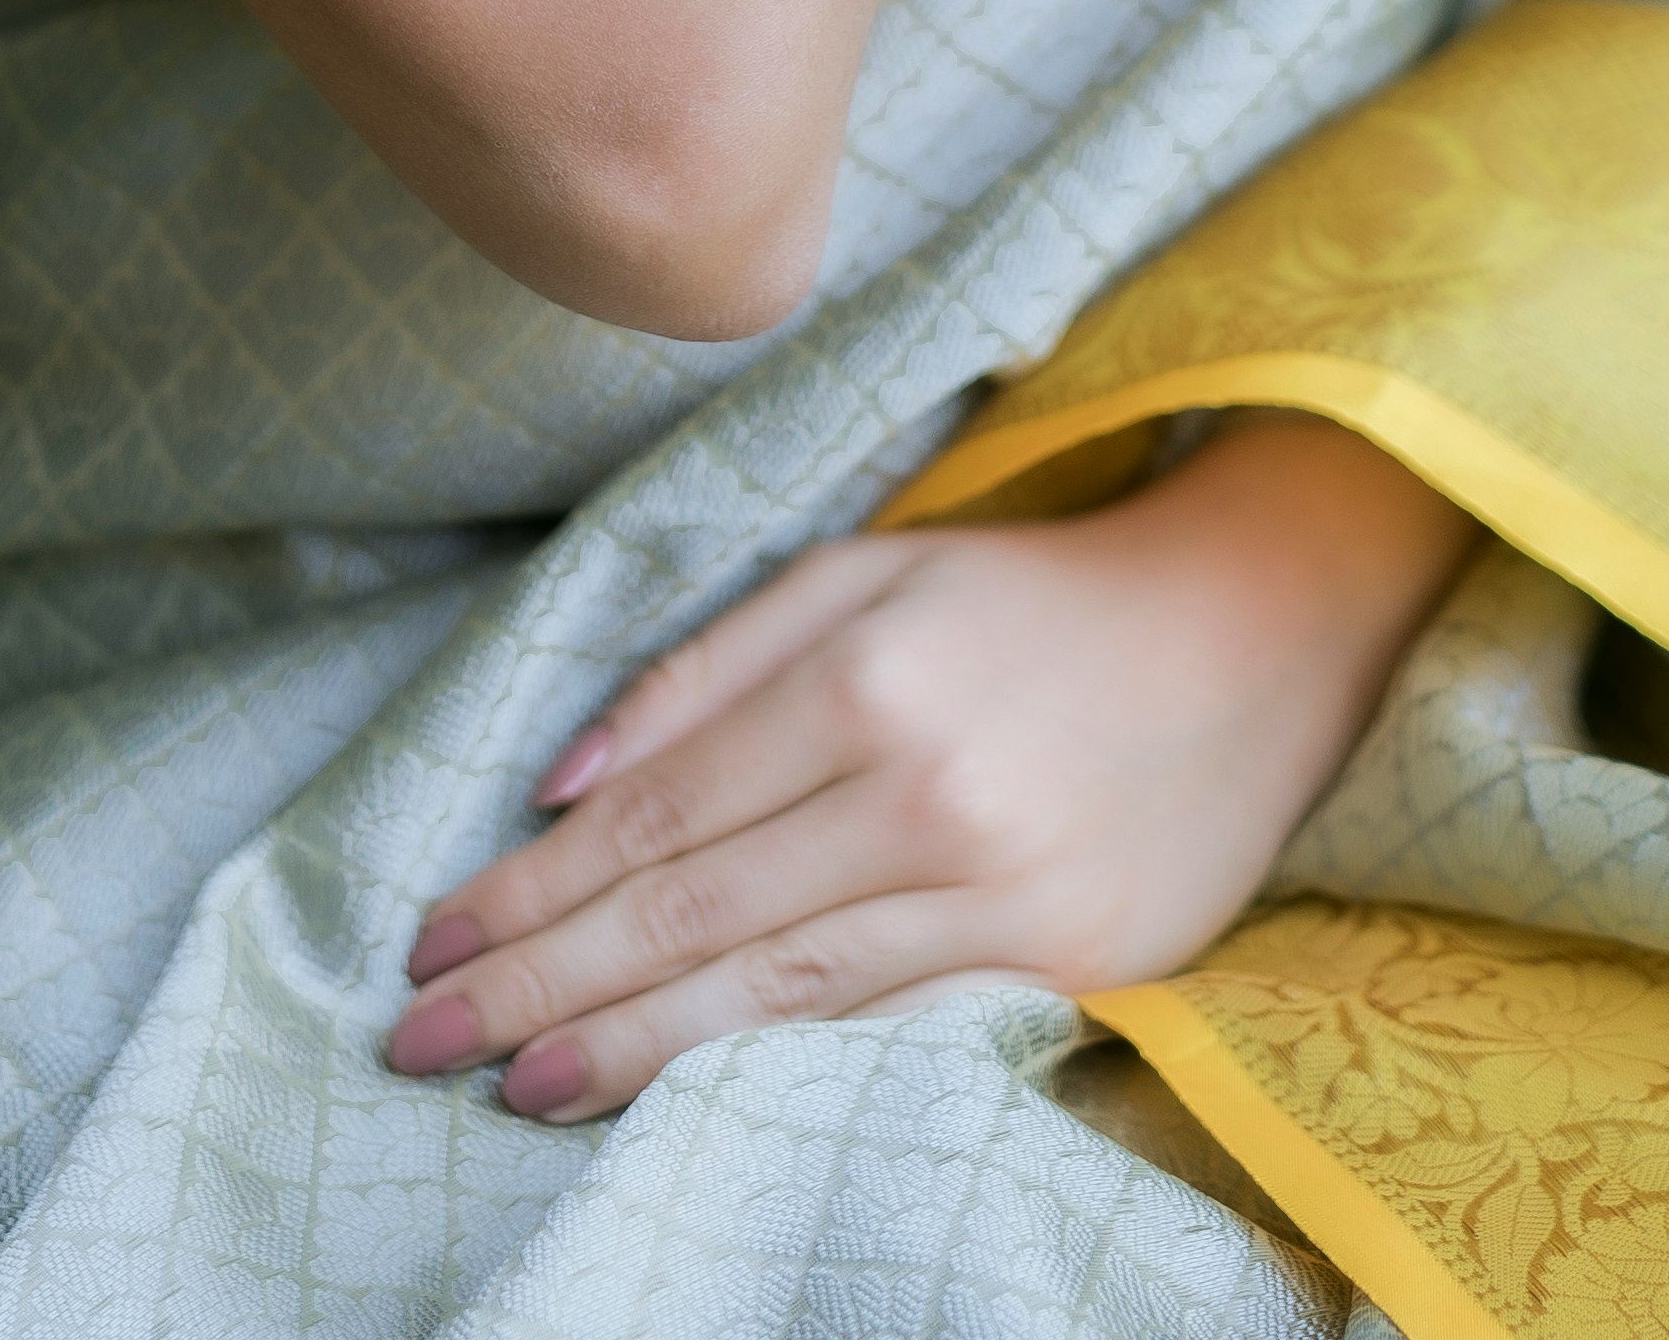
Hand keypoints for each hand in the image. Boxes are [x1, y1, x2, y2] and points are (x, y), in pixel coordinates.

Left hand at [387, 420, 1475, 1120]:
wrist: (1250, 639)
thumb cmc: (1030, 593)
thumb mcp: (867, 569)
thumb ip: (709, 666)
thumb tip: (560, 777)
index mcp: (867, 677)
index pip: (657, 809)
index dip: (535, 885)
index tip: (432, 937)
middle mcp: (924, 792)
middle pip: (692, 910)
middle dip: (541, 980)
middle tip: (418, 1038)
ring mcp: (998, 897)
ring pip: (774, 991)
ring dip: (628, 1048)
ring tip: (514, 1084)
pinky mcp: (1062, 971)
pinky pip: (883, 1033)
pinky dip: (769, 1072)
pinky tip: (682, 1099)